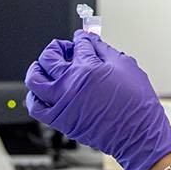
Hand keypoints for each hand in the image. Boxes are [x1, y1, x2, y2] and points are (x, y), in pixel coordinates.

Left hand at [25, 30, 170, 169]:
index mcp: (88, 68)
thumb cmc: (136, 101)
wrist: (136, 131)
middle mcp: (70, 83)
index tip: (82, 38)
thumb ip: (106, 50)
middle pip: (50, 57)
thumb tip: (93, 40)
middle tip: (63, 48)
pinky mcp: (58, 119)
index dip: (81, 38)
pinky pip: (35, 105)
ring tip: (44, 65)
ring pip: (35, 79)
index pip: (78, 44)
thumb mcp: (126, 66)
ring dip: (38, 67)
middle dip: (56, 48)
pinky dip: (34, 94)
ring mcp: (61, 102)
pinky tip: (41, 89)